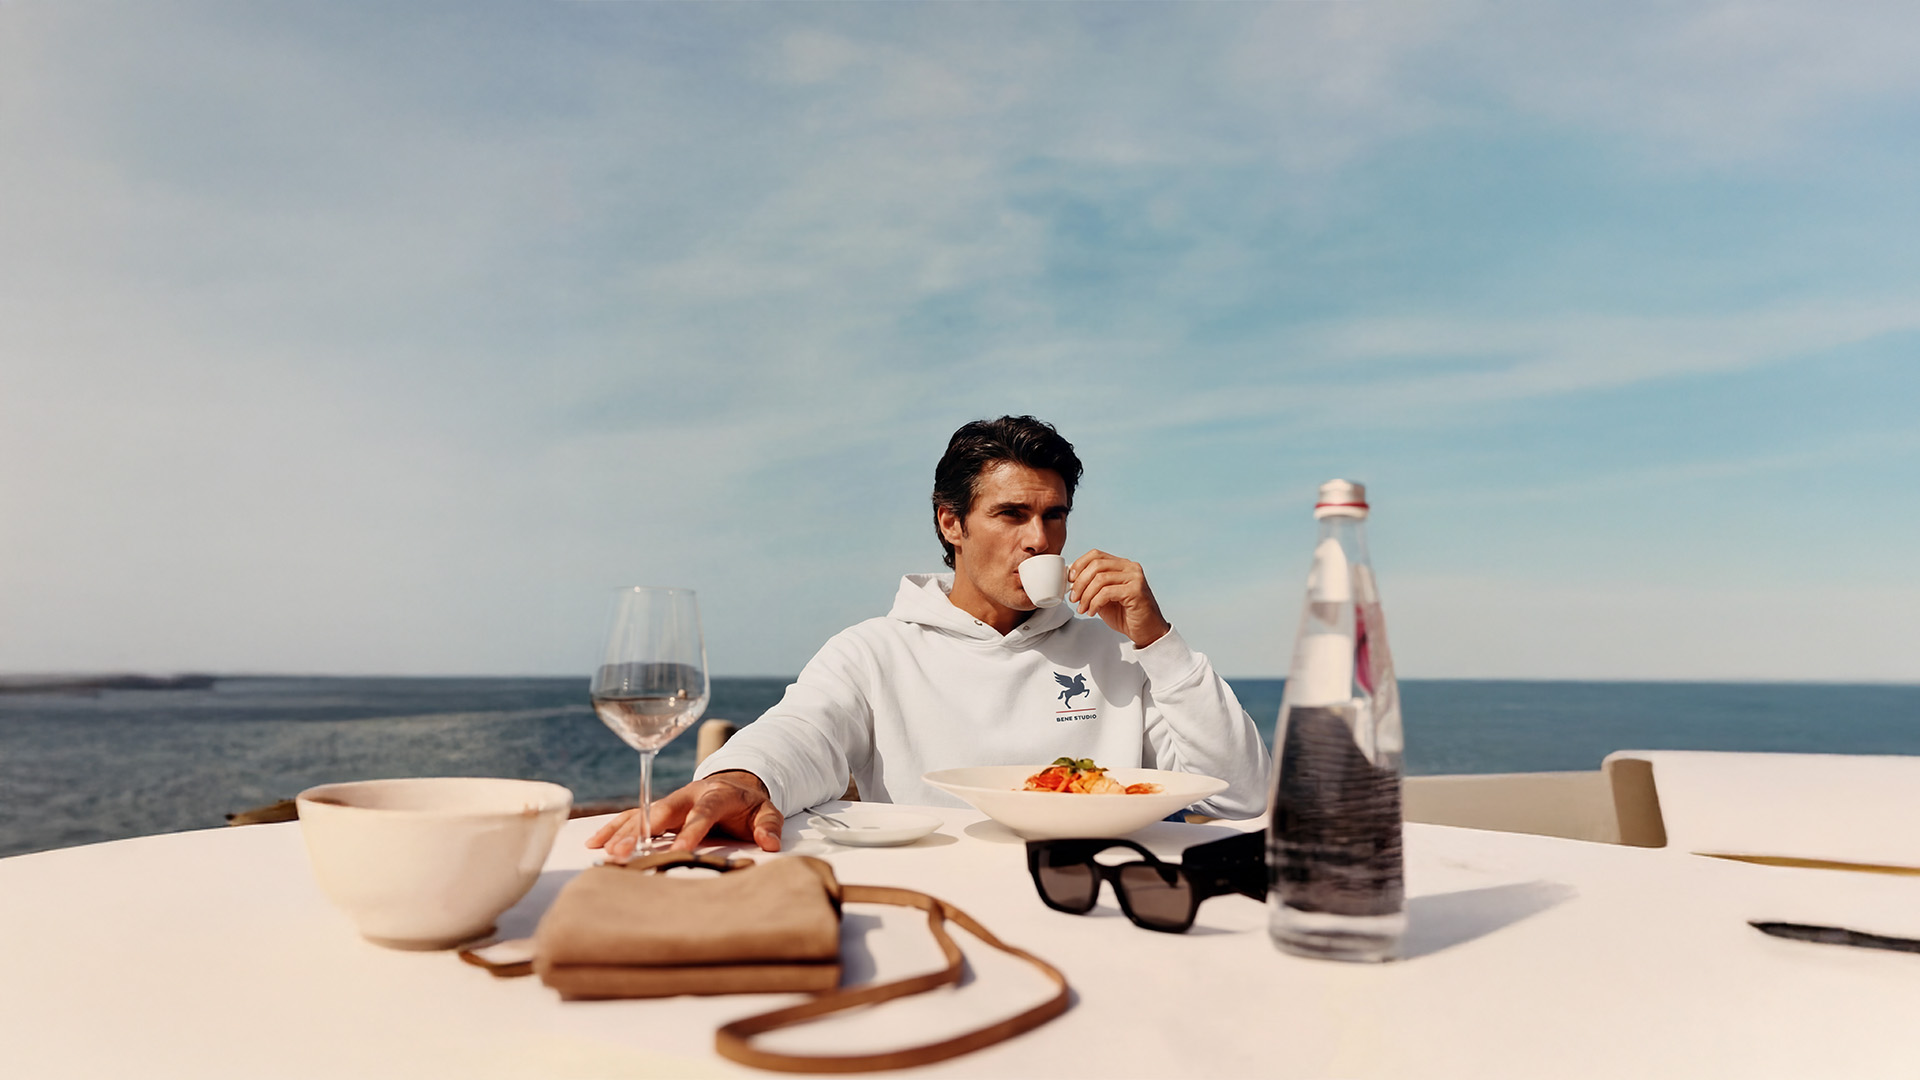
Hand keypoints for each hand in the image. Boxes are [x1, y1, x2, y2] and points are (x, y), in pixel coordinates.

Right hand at [586, 770, 784, 857]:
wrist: (732, 785)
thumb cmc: (748, 805)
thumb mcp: (767, 811)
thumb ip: (769, 825)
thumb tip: (770, 843)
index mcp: (716, 794)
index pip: (703, 811)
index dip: (691, 829)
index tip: (680, 849)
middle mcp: (687, 795)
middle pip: (662, 811)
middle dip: (642, 832)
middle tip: (625, 853)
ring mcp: (670, 802)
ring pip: (642, 814)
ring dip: (623, 833)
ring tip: (607, 854)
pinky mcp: (657, 810)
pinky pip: (632, 817)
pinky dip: (613, 829)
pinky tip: (595, 844)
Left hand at [1069, 549, 1171, 647]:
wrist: (1146, 631)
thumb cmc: (1125, 615)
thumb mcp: (1103, 598)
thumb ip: (1091, 586)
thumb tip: (1071, 581)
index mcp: (1122, 565)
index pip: (1096, 555)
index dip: (1079, 565)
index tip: (1070, 580)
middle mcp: (1130, 567)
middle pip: (1096, 565)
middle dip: (1080, 582)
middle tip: (1073, 598)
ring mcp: (1135, 577)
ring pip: (1100, 579)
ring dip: (1086, 595)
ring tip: (1082, 608)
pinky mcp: (1136, 590)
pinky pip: (1107, 592)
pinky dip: (1095, 603)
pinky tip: (1092, 612)